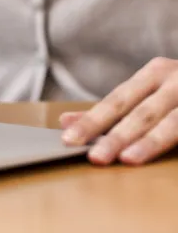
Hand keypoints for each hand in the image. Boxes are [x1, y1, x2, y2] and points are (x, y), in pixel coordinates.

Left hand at [61, 57, 177, 164]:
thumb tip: (66, 123)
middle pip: (141, 112)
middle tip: (95, 157)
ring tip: (128, 159)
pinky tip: (165, 159)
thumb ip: (110, 109)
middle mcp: (177, 81)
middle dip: (117, 135)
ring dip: (149, 142)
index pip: (116, 100)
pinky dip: (177, 146)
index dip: (92, 120)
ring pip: (171, 123)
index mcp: (154, 73)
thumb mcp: (146, 92)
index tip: (68, 138)